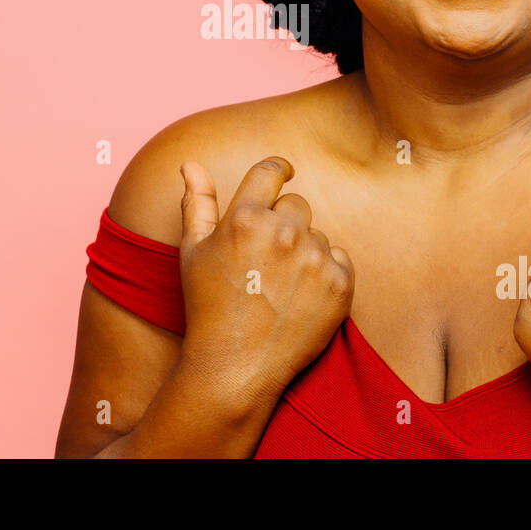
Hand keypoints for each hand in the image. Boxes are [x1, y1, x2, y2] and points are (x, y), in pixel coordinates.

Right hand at [177, 157, 354, 407]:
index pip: (272, 171)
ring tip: (279, 286)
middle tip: (266, 259)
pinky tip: (301, 297)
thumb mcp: (192, 252)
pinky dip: (325, 274)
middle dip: (284, 223)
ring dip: (304, 251)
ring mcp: (314, 258)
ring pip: (317, 234)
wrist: (236, 366)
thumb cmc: (208, 307)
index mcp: (246, 217)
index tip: (284, 173)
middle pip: (297, 204)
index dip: (278, 170)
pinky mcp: (339, 283)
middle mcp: (284, 232)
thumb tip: (191, 164)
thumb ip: (196, 202)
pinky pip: (339, 259)